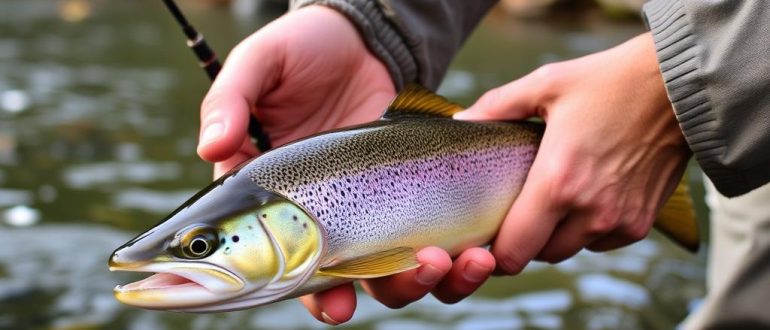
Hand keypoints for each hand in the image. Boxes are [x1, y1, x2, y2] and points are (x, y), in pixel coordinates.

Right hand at [196, 6, 494, 323]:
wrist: (362, 35)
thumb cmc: (303, 47)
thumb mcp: (260, 63)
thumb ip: (232, 100)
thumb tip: (211, 146)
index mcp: (271, 193)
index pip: (277, 258)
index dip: (304, 290)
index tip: (336, 303)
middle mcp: (315, 212)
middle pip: (339, 276)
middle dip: (370, 292)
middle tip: (400, 278)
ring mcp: (363, 207)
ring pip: (386, 267)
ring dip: (415, 280)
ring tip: (441, 263)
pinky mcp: (406, 195)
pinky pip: (425, 238)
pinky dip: (449, 255)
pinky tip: (469, 253)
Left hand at [455, 33, 690, 273]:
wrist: (680, 88)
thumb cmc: (610, 82)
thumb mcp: (546, 84)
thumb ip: (496, 107)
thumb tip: (459, 122)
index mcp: (557, 182)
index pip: (513, 250)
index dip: (494, 249)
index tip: (487, 232)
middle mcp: (589, 212)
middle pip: (538, 255)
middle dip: (522, 238)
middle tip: (516, 208)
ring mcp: (618, 222)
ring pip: (568, 251)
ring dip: (554, 235)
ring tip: (551, 199)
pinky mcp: (640, 224)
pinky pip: (598, 243)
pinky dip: (586, 230)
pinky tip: (584, 197)